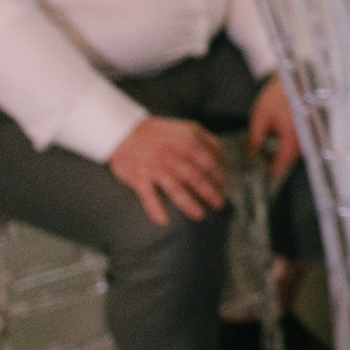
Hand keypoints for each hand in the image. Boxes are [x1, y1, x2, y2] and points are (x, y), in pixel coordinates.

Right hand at [108, 115, 227, 226]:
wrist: (125, 132)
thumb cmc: (161, 133)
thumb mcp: (189, 128)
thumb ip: (209, 141)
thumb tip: (223, 158)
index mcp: (187, 143)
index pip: (209, 163)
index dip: (219, 177)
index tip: (223, 187)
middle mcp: (173, 156)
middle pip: (196, 178)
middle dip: (210, 193)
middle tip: (219, 203)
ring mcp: (156, 168)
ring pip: (176, 190)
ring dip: (189, 204)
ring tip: (200, 215)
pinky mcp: (140, 178)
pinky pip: (148, 197)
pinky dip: (155, 209)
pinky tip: (164, 221)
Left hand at [246, 74, 300, 181]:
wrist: (293, 78)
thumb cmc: (277, 96)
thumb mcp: (260, 117)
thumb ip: (254, 138)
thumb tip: (249, 155)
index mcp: (290, 136)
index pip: (282, 161)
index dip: (274, 170)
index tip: (267, 176)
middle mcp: (303, 136)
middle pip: (292, 158)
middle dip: (280, 163)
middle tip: (267, 165)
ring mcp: (309, 132)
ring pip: (299, 150)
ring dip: (288, 154)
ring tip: (275, 152)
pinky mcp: (311, 127)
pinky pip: (304, 141)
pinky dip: (294, 144)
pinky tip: (285, 140)